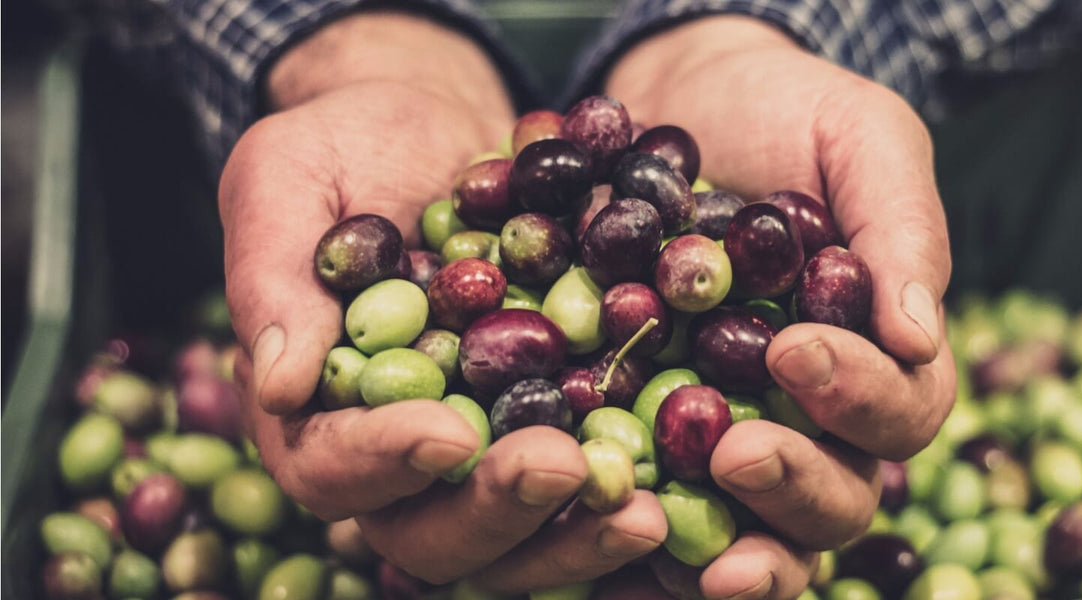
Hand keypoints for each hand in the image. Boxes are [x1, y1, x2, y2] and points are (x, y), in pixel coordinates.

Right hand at [221, 10, 665, 587]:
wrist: (443, 126)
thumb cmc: (348, 144)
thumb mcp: (288, 180)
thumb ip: (274, 277)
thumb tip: (277, 382)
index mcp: (320, 411)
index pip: (331, 468)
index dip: (385, 461)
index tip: (447, 433)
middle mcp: (400, 455)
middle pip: (432, 531)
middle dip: (498, 509)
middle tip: (561, 465)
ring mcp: (484, 450)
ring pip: (517, 536)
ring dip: (575, 533)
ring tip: (639, 509)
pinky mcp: (554, 426)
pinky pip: (586, 484)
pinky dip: (628, 491)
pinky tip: (679, 474)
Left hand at [608, 16, 956, 598]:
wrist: (682, 101)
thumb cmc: (789, 113)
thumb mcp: (861, 138)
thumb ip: (901, 228)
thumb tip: (918, 335)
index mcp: (879, 355)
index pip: (901, 409)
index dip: (859, 397)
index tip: (794, 349)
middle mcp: (813, 413)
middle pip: (836, 496)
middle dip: (794, 487)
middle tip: (737, 454)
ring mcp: (732, 429)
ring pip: (754, 525)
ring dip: (727, 545)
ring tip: (684, 543)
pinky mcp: (647, 431)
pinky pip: (657, 503)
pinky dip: (642, 535)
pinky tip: (610, 537)